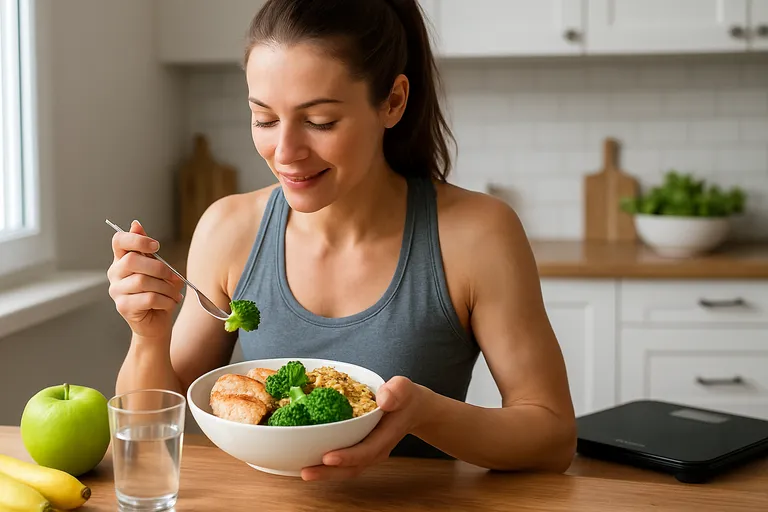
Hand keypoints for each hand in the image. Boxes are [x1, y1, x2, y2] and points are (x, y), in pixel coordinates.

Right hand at [107, 220, 183, 339]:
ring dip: (165, 287)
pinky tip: (170, 303)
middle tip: (173, 277)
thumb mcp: (157, 269)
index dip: (136, 239)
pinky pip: (148, 298)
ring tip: (174, 294)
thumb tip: (135, 224)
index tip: (156, 246)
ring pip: (143, 281)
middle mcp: (115, 274)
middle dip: (159, 268)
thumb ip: (147, 249)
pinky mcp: (123, 307)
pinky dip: (165, 300)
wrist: (156, 323)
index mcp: (122, 260)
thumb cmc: (158, 293)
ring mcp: (116, 291)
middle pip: (132, 260)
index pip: (119, 241)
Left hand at [301, 376, 428, 480]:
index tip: (328, 457)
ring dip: (325, 473)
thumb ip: (397, 391)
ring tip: (303, 471)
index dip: (347, 457)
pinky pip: (342, 462)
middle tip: (306, 472)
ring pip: (345, 469)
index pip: (366, 451)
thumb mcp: (404, 388)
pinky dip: (326, 465)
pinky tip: (308, 459)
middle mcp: (375, 450)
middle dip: (328, 473)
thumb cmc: (406, 398)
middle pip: (352, 468)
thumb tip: (384, 399)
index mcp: (385, 436)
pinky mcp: (359, 450)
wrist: (412, 410)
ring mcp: (367, 453)